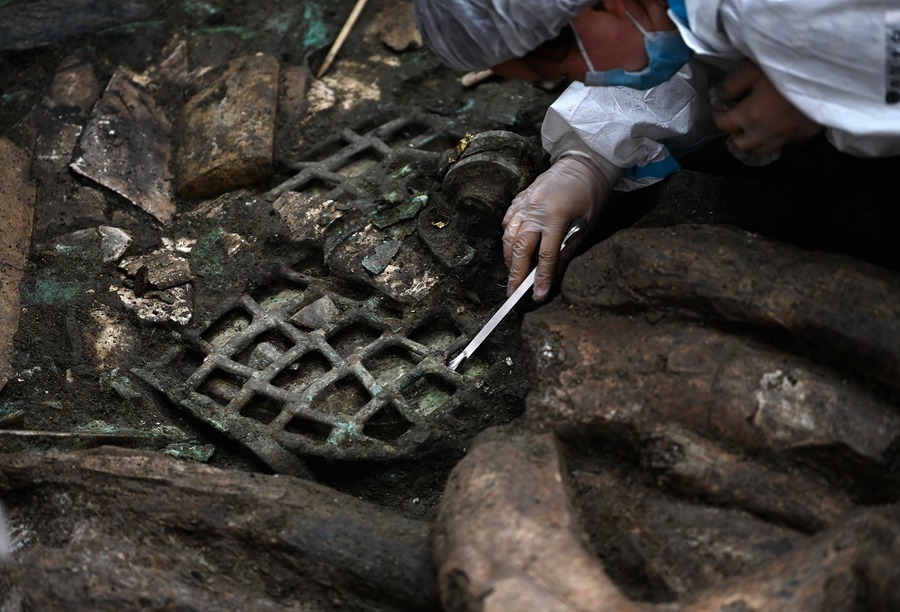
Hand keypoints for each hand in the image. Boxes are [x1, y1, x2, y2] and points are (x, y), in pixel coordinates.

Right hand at [502, 153, 610, 301]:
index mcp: (555, 216)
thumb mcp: (586, 224)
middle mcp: (535, 210)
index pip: (545, 255)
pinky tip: (511, 248)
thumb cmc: (590, 195)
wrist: (582, 163)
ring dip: (509, 257)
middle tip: (512, 293)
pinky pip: (508, 221)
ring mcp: (524, 203)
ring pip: (508, 236)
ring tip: (512, 273)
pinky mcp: (520, 198)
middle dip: (515, 274)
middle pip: (520, 248)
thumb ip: (568, 249)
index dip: (541, 278)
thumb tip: (553, 274)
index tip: (537, 296)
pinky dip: (507, 237)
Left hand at [712, 61, 821, 155]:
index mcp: (750, 115)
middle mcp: (766, 132)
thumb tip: (723, 95)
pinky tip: (780, 124)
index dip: (718, 115)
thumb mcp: (754, 68)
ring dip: (755, 140)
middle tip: (738, 119)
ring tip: (756, 125)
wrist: (832, 73)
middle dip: (736, 133)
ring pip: (762, 149)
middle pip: (741, 145)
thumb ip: (734, 84)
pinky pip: (785, 144)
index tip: (721, 107)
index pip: (723, 124)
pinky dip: (778, 138)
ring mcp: (787, 136)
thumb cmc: (789, 66)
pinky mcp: (805, 134)